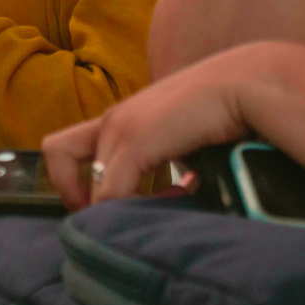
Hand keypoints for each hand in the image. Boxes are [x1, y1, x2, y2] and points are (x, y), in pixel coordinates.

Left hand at [43, 47, 258, 210]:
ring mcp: (121, 126)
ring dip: (108, 211)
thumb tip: (171, 206)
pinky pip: (111, 193)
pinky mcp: (136, 140)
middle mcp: (112, 119)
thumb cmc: (221, 115)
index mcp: (120, 120)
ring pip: (86, 183)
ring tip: (148, 218)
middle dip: (76, 196)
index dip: (79, 185)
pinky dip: (130, 212)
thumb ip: (167, 174)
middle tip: (111, 220)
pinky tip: (166, 208)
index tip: (116, 210)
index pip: (64, 149)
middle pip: (57, 155)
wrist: (247, 84)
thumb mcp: (181, 146)